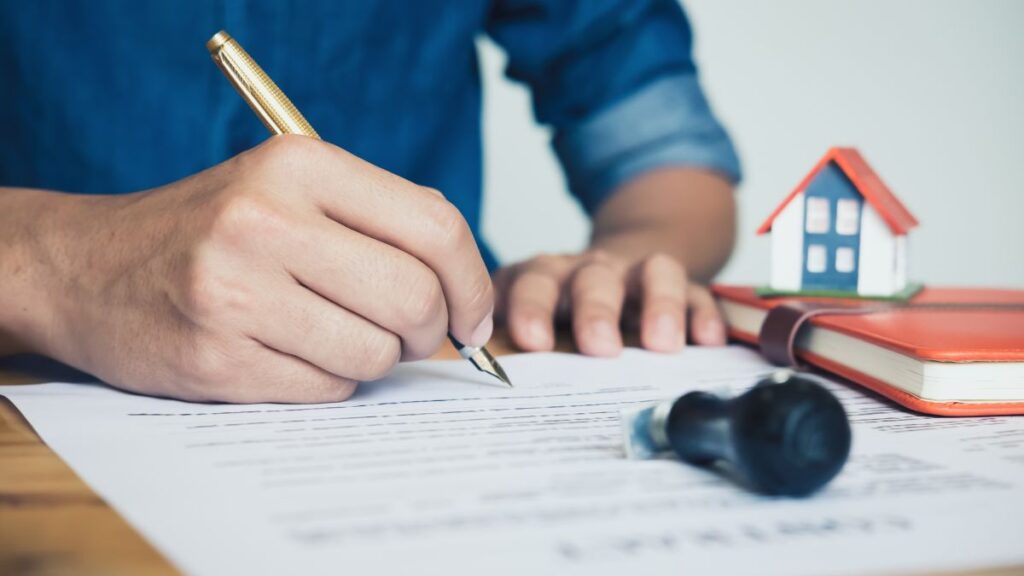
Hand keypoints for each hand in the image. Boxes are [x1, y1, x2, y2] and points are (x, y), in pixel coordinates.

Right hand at [31, 136, 493, 402]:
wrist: (91, 268)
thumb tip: (468, 292)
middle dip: (428, 331)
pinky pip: (326, 390)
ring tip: (334, 337)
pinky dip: (328, 381)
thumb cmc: (213, 229)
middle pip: (413, 298)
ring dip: (373, 358)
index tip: (472, 317)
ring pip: (374, 353)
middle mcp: (266, 221)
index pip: (435, 227)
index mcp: (299, 165)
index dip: (472, 284)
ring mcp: (236, 293)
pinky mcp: (216, 358)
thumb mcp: (291, 188)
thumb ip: (381, 220)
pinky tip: (291, 355)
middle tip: (409, 335)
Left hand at [495, 250, 724, 355]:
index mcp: (544, 278)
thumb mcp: (530, 326)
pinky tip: (708, 342)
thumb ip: (506, 349)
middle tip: (600, 348)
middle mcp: (590, 270)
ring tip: (663, 345)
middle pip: (592, 277)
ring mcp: (639, 275)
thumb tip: (472, 391)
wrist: (621, 274)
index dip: (531, 307)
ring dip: (658, 304)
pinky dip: (704, 314)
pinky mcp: (683, 287)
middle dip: (596, 311)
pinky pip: (699, 291)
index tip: (533, 342)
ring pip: (653, 272)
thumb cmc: (563, 317)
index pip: (532, 281)